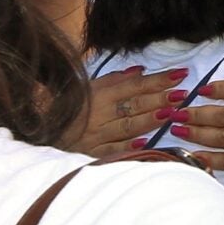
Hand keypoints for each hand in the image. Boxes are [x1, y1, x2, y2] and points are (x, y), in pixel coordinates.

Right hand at [71, 64, 186, 158]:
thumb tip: (141, 70)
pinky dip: (128, 146)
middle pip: (133, 105)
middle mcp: (98, 114)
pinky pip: (111, 150)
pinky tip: (146, 142)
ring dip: (150, 120)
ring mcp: (95, 135)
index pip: (133, 85)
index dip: (158, 80)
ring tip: (172, 114)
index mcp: (98, 94)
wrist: (41, 131)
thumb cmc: (69, 107)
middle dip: (160, 99)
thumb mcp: (87, 87)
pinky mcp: (90, 154)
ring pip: (127, 126)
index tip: (181, 75)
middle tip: (183, 94)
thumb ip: (114, 80)